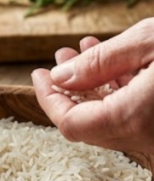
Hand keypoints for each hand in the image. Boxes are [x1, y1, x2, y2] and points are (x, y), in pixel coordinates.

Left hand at [31, 19, 153, 153]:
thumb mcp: (147, 42)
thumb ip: (100, 62)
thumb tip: (61, 76)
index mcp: (132, 118)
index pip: (71, 124)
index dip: (49, 99)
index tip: (39, 74)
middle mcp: (146, 137)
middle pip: (90, 125)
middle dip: (70, 89)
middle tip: (62, 56)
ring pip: (113, 121)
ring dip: (95, 87)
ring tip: (86, 51)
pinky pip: (135, 118)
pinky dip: (120, 94)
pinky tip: (118, 63)